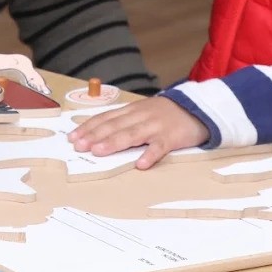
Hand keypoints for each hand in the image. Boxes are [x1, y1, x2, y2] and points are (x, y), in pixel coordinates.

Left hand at [67, 96, 208, 169]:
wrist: (198, 108)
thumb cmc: (165, 114)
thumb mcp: (142, 112)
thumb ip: (124, 121)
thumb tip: (99, 133)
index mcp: (132, 110)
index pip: (106, 118)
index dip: (89, 127)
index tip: (73, 137)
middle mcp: (141, 116)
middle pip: (115, 126)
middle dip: (95, 135)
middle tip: (79, 146)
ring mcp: (156, 126)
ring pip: (132, 134)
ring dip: (114, 143)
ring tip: (98, 151)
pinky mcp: (172, 137)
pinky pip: (160, 147)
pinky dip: (150, 154)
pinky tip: (140, 164)